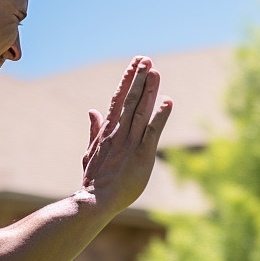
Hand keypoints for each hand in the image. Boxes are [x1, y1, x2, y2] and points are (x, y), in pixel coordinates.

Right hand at [80, 56, 172, 214]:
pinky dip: (161, 117)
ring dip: (148, 91)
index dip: (127, 80)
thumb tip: (92, 110)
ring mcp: (130, 143)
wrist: (95, 201)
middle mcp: (119, 133)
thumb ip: (94, 130)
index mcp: (108, 131)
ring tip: (155, 72)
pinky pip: (152, 132)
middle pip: (130, 100)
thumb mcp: (91, 151)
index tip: (135, 63)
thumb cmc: (95, 180)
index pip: (118, 99)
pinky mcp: (141, 155)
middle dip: (138, 78)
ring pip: (140, 111)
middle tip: (146, 59)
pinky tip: (169, 102)